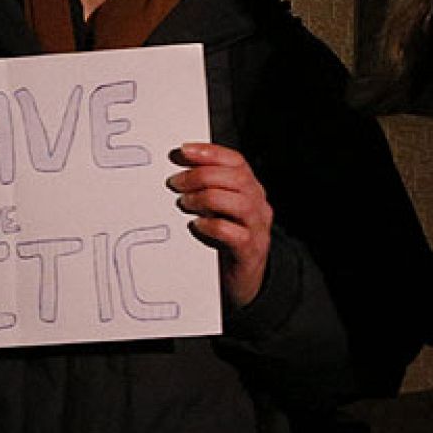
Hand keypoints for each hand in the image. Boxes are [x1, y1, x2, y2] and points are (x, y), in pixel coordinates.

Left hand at [167, 142, 272, 307]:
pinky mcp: (249, 252)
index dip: (210, 152)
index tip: (184, 151)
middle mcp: (257, 205)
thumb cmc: (225, 241)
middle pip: (237, 178)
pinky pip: (235, 234)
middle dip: (202, 175)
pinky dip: (213, 226)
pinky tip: (196, 225)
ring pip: (239, 203)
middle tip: (175, 183)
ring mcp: (257, 228)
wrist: (243, 281)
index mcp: (250, 189)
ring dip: (206, 198)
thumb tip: (176, 170)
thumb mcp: (218, 210)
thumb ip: (206, 190)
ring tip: (184, 203)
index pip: (236, 161)